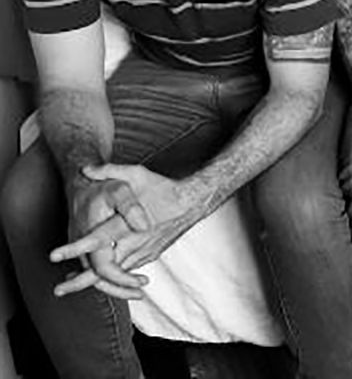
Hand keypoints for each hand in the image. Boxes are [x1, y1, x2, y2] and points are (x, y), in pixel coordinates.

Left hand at [51, 164, 202, 296]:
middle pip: (104, 269)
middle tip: (59, 289)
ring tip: (70, 286)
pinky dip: (111, 278)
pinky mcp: (149, 254)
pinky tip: (98, 278)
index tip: (54, 256)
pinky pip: (127, 271)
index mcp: (126, 224)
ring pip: (116, 275)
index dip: (74, 249)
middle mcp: (134, 241)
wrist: (192, 201)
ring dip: (93, 282)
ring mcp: (143, 251)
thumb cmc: (162, 187)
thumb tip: (85, 169)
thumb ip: (109, 170)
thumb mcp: (136, 173)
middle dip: (80, 281)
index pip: (96, 240)